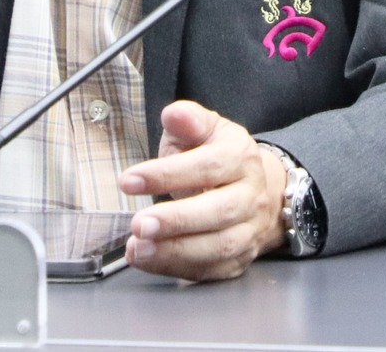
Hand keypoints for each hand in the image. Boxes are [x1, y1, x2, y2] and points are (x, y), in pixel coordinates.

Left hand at [116, 100, 285, 280]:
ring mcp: (249, 230)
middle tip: (138, 224)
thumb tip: (174, 115)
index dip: (167, 175)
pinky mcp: (240, 259)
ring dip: (175, 251)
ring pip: (219, 246)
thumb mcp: (205, 129)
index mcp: (241, 157)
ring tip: (138, 247)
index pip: (207, 166)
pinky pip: (210, 270)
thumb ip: (188, 121)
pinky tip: (148, 259)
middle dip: (176, 220)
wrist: (257, 189)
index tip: (128, 181)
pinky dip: (177, 268)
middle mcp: (251, 195)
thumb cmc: (218, 156)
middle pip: (218, 211)